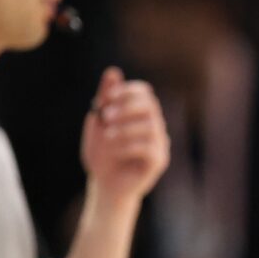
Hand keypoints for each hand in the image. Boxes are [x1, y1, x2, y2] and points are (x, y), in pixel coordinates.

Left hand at [83, 67, 168, 203]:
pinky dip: (129, 145)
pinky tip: (115, 151)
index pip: (144, 92)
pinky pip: (149, 147)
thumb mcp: (98, 125)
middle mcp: (154, 126)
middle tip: (105, 116)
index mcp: (141, 115)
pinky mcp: (159, 161)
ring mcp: (159, 143)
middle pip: (150, 105)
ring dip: (125, 128)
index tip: (107, 97)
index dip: (127, 91)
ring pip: (150, 125)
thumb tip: (113, 72)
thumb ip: (106, 99)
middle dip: (126, 107)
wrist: (104, 186)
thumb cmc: (102, 155)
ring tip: (108, 137)